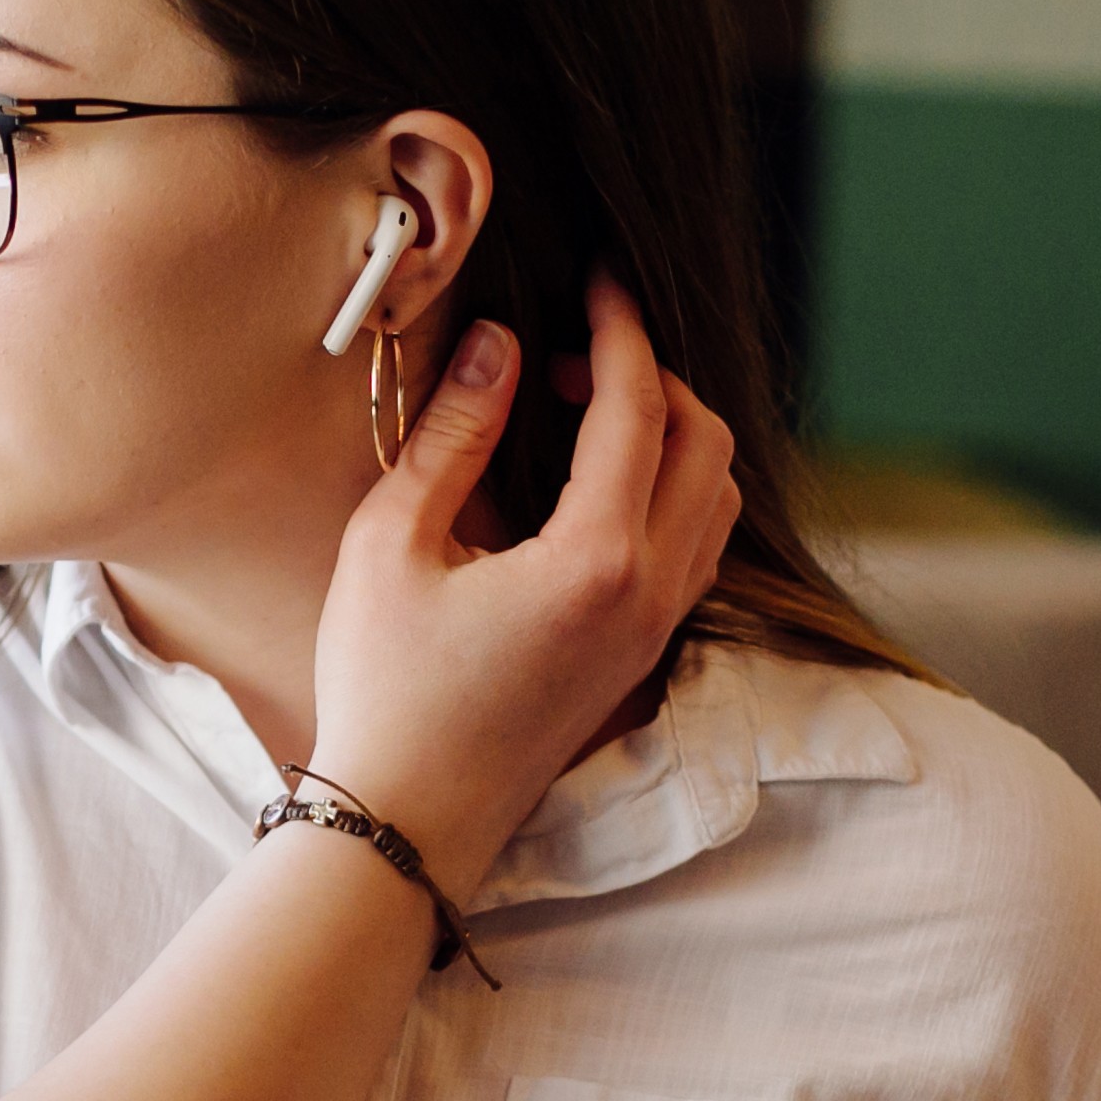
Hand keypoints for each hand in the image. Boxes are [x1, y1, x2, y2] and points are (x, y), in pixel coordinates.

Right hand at [305, 276, 739, 895]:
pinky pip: (696, 549)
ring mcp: (655, 632)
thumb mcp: (392, 544)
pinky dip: (669, 492)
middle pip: (706, 443)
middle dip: (652, 378)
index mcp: (596, 558)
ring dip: (670, 437)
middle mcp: (649, 593)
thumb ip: (453, 434)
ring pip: (715, 498)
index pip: (640, 407)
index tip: (597, 280)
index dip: (620, 329)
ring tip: (582, 417)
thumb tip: (500, 345)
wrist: (408, 820)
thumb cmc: (384, 689)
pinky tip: (594, 489)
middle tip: (572, 356)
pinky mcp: (642, 658)